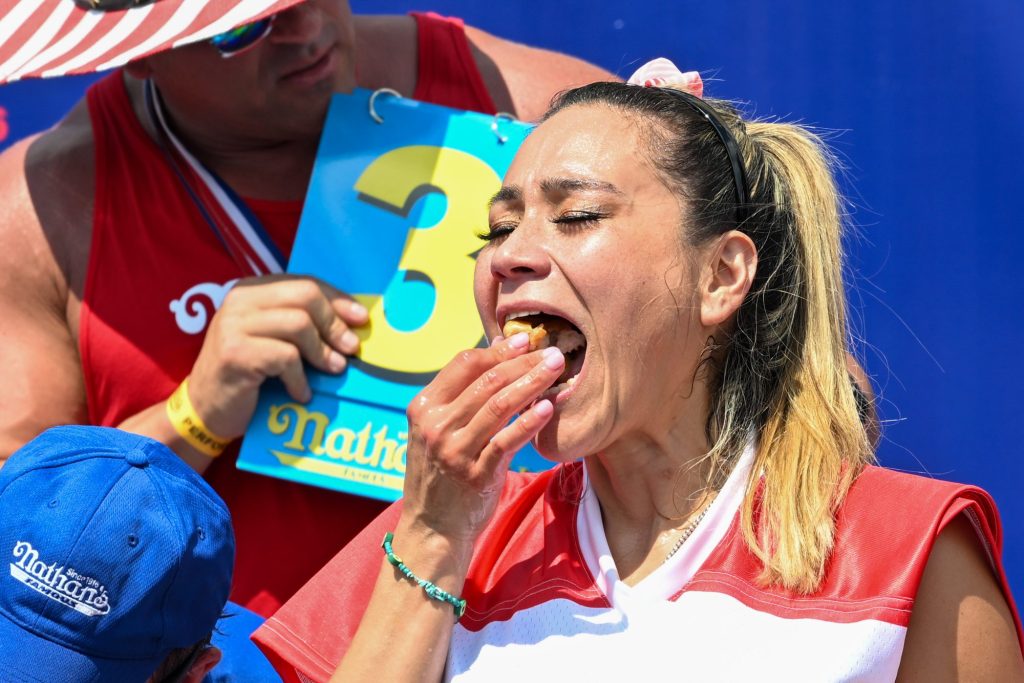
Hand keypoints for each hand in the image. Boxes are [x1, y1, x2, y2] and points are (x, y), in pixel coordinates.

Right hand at [185, 275, 368, 438]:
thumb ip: (301, 323)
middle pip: (305, 295)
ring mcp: (234, 325)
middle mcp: (240, 300)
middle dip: (334, 323)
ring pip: (299, 324)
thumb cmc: (248, 374)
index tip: (361, 318)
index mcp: (252, 290)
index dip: (337, 299)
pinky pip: (285, 357)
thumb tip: (354, 322)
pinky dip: (300, 378)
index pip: (304, 282)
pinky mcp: (235, 353)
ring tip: (334, 370)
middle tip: (351, 348)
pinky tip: (301, 393)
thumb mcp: (272, 339)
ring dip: (323, 352)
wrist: (206, 409)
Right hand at [400, 333, 564, 547]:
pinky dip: (529, 422)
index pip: (464, 363)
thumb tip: (502, 349)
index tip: (524, 341)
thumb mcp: (439, 430)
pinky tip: (548, 408)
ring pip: (499, 404)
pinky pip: (507, 440)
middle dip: (523, 361)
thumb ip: (462, 395)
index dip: (498, 349)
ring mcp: (454, 450)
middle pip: (487, 380)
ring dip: (532, 382)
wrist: (432, 528)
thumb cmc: (442, 474)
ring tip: (556, 370)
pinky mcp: (475, 474)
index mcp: (424, 407)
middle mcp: (435, 425)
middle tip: (552, 351)